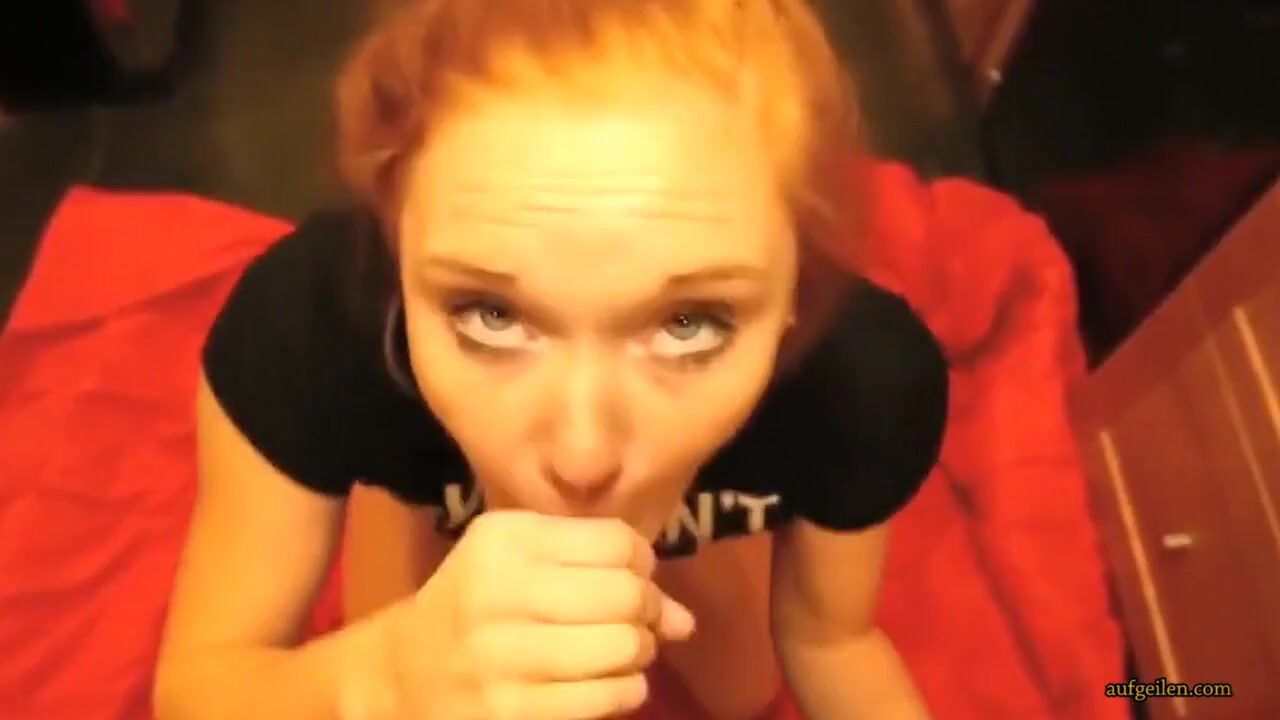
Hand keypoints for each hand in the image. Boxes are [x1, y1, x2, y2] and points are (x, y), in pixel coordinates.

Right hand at [379, 511, 696, 719]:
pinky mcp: (513, 712)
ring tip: (620, 652)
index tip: (630, 579)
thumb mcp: (521, 561)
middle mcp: (499, 591)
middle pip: (627, 593)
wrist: (404, 675)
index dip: (642, 564)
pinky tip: (607, 684)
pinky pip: (609, 696)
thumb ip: (603, 571)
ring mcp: (504, 656)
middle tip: (635, 622)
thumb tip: (685, 618)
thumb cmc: (476, 604)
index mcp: (504, 541)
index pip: (619, 543)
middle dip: (647, 610)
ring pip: (625, 647)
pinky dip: (625, 690)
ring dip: (638, 653)